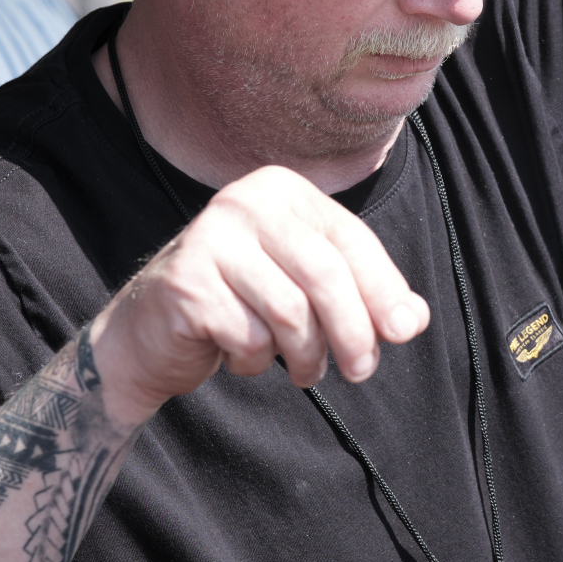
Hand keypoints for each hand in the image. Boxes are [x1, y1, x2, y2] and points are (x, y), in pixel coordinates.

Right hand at [88, 165, 430, 428]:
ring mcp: (208, 239)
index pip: (351, 240)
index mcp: (282, 190)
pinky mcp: (185, 284)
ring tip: (302, 369)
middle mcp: (244, 202)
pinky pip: (248, 336)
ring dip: (305, 355)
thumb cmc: (243, 306)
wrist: (149, 335)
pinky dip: (255, 360)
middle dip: (353, 332)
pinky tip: (241, 355)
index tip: (402, 333)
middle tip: (360, 371)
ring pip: (290, 312)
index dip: (383, 290)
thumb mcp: (310, 292)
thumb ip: (366, 298)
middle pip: (325, 275)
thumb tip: (413, 319)